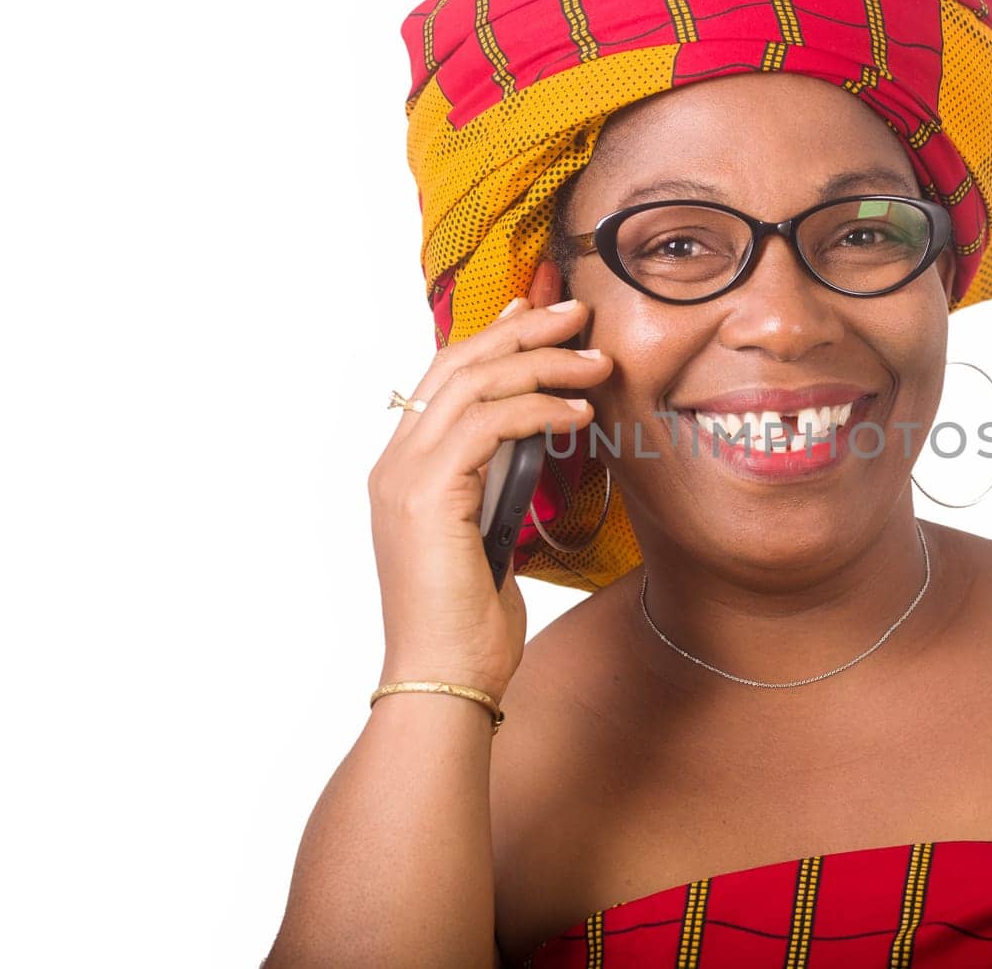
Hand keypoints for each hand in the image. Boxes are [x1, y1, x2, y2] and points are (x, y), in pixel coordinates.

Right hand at [366, 264, 609, 701]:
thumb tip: (533, 449)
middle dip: (521, 329)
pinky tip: (577, 413)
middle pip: (458, 364)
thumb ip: (497, 487)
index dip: (495, 337)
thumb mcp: (489, 538)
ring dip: (541, 363)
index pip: (447, 378)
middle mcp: (394, 463)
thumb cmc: (470, 624)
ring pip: (474, 384)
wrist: (442, 681)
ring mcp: (403, 477)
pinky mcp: (425, 495)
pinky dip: (537, 409)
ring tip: (597, 360)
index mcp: (404, 470)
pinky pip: (487, 424)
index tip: (541, 310)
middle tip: (578, 311)